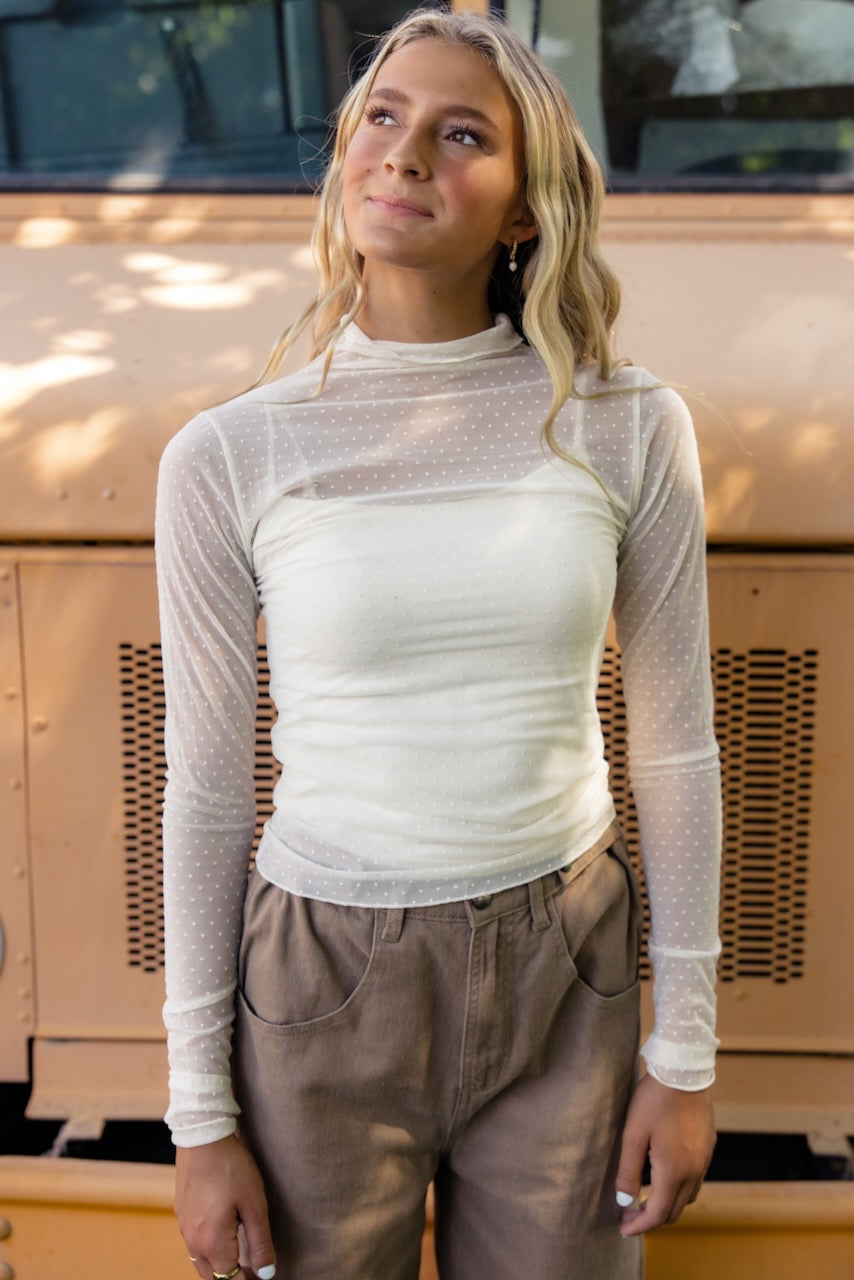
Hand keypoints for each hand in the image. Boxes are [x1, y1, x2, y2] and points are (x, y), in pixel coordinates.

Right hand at [176, 1133, 276, 1278]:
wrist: (202, 1137)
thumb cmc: (231, 1168)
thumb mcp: (254, 1204)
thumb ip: (260, 1242)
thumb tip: (266, 1273)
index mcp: (213, 1243)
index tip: (261, 1277)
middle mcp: (194, 1241)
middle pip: (213, 1277)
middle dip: (232, 1278)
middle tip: (253, 1270)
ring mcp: (184, 1228)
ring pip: (201, 1262)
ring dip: (219, 1266)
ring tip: (240, 1258)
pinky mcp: (181, 1214)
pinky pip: (194, 1245)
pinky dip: (209, 1251)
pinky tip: (223, 1236)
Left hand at [615, 1073, 714, 1235]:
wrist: (684, 1070)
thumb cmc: (654, 1099)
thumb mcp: (633, 1134)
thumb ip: (627, 1171)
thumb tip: (623, 1202)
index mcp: (674, 1171)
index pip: (657, 1213)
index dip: (639, 1225)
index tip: (623, 1229)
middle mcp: (695, 1170)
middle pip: (674, 1210)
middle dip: (651, 1217)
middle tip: (629, 1212)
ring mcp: (705, 1159)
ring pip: (687, 1196)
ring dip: (666, 1202)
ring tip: (644, 1195)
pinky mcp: (709, 1146)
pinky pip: (695, 1178)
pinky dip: (679, 1186)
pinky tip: (663, 1174)